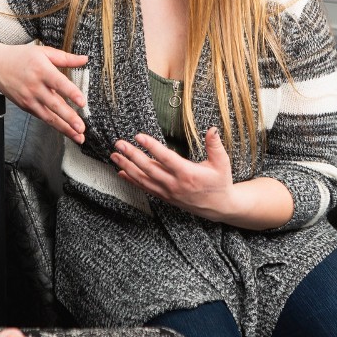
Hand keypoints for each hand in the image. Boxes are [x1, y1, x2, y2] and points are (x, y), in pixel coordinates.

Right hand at [0, 44, 88, 143]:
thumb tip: (85, 59)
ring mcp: (29, 99)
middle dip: (69, 118)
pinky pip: (43, 117)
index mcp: (42, 70)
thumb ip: (65, 58)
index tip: (82, 102)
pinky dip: (55, 125)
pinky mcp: (26, 106)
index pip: (59, 83)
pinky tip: (67, 130)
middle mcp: (35, 87)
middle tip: (81, 128)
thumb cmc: (20, 57)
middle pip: (54, 105)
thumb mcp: (43, 52)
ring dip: (65, 128)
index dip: (71, 93)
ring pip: (49, 116)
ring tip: (78, 136)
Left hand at [111, 129, 235, 220]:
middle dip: (132, 155)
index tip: (138, 136)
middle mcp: (175, 184)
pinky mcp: (165, 197)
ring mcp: (168, 192)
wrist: (219, 207)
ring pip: (143, 179)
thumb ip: (215, 145)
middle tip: (119, 144)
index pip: (166, 158)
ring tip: (114, 156)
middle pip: (149, 168)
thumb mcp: (222, 163)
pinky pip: (145, 188)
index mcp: (188, 173)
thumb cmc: (220, 182)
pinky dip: (132, 180)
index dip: (151, 147)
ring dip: (127, 167)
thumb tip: (211, 129)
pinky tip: (121, 172)